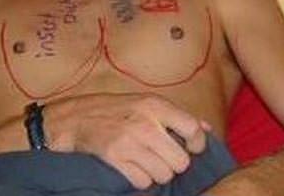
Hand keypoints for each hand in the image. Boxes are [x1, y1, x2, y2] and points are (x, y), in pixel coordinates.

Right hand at [45, 92, 209, 188]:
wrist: (76, 118)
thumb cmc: (116, 109)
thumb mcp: (147, 102)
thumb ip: (177, 116)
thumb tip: (207, 130)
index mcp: (156, 105)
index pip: (193, 130)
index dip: (196, 143)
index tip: (189, 146)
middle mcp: (145, 123)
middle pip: (180, 162)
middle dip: (173, 163)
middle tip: (162, 155)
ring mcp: (129, 143)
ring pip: (163, 175)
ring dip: (157, 172)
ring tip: (146, 160)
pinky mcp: (115, 159)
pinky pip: (143, 182)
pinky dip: (140, 178)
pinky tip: (132, 166)